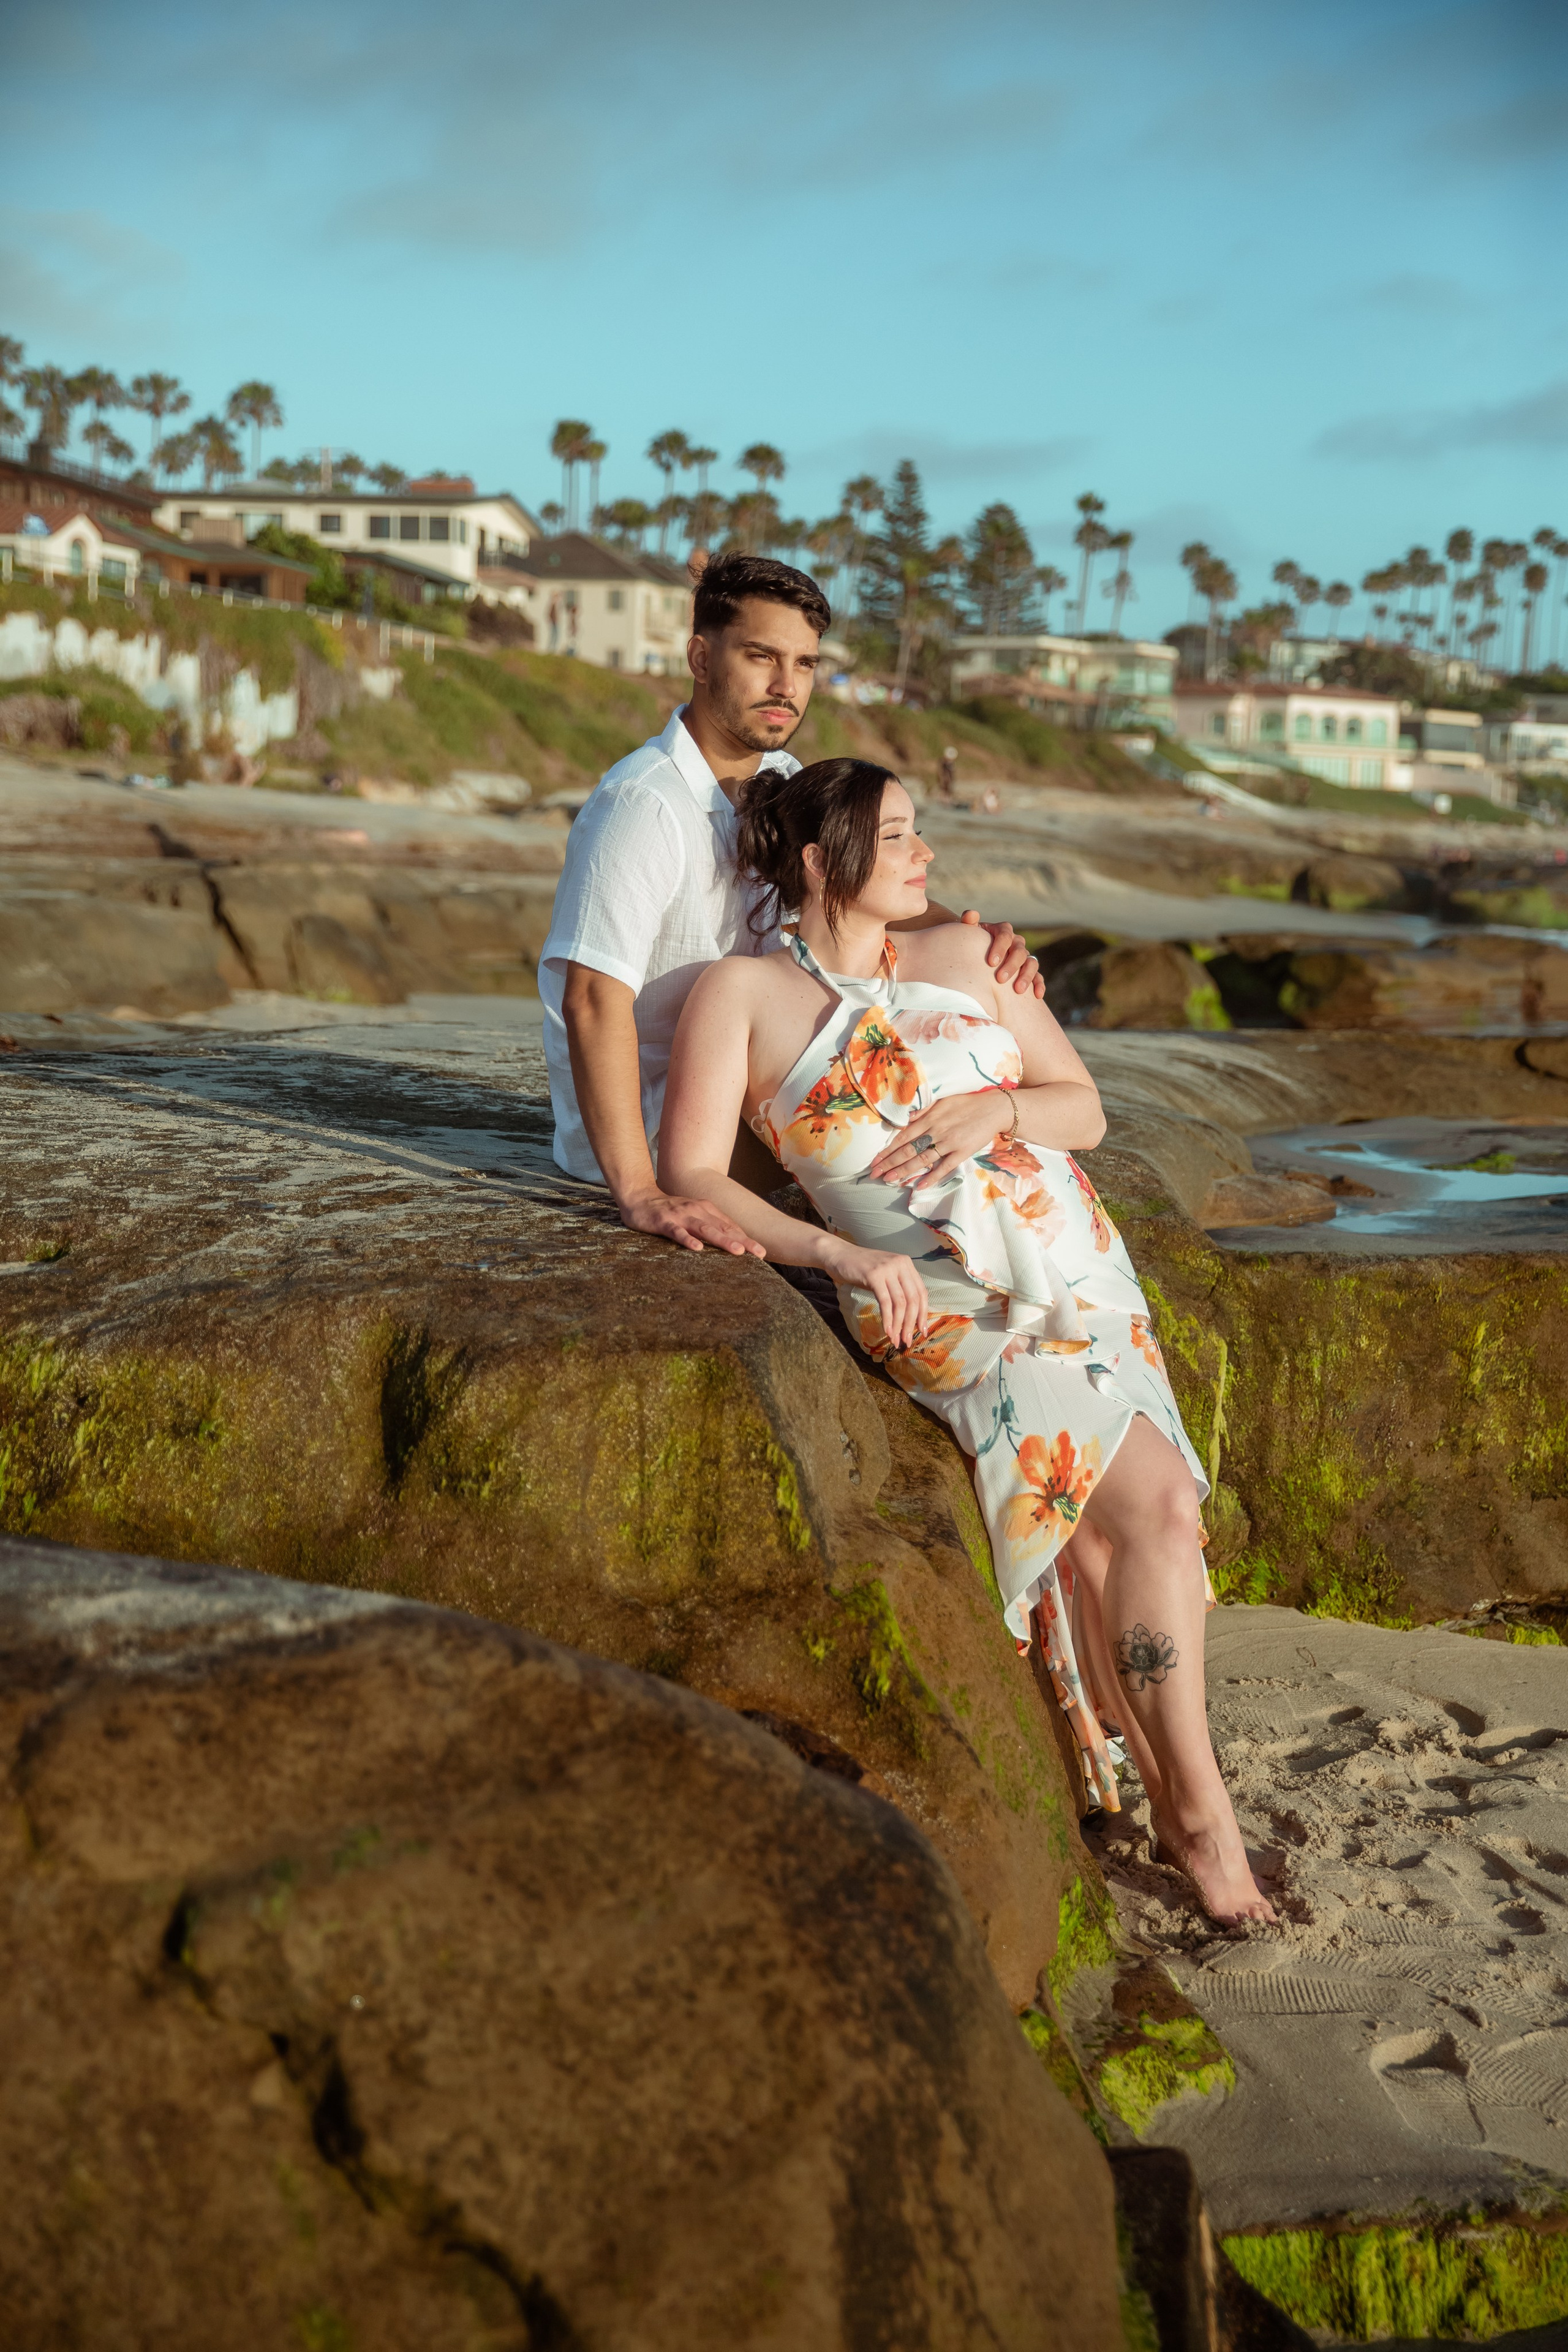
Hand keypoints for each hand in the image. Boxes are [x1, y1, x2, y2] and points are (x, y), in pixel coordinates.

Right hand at [619, 1190, 764, 1256]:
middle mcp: (697, 1210)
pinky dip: (688, 1240)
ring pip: (705, 1229)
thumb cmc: (670, 1212)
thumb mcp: (694, 1216)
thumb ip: (711, 1226)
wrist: (640, 1198)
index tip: (762, 1253)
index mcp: (707, 1210)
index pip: (730, 1226)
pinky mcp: (665, 1222)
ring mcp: (681, 1216)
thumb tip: (732, 1241)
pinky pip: (677, 1232)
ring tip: (737, 1251)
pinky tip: (697, 1248)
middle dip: (743, 1241)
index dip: (747, 1239)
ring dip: (722, 1240)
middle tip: (759, 1253)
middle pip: (723, 1228)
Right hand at [820, 1238, 928, 1349]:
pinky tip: (886, 1330)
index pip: (921, 1292)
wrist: (837, 1254)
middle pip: (913, 1299)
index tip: (922, 1331)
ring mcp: (887, 1269)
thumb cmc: (860, 1268)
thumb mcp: (884, 1275)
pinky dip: (887, 1318)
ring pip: (900, 1302)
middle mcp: (900, 1264)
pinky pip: (885, 1301)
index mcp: (906, 1264)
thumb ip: (897, 1288)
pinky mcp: (873, 1275)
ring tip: (896, 1340)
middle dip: (911, 1323)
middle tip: (907, 1340)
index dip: (923, 1314)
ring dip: (899, 1325)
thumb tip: (908, 1317)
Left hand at [867, 1090, 1012, 1189]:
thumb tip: (905, 1119)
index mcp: (929, 1118)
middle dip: (890, 1163)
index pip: (903, 1136)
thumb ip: (923, 1111)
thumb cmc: (966, 1103)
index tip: (875, 1160)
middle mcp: (936, 1131)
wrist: (994, 1108)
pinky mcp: (962, 1152)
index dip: (887, 1149)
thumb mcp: (941, 1101)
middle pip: (908, 1149)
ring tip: (889, 1180)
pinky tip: (919, 1186)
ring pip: (922, 1160)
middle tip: (874, 1174)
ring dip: (904, 1171)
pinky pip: (944, 1167)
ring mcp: (949, 1143)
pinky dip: (932, 1177)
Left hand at [961, 910, 1043, 997]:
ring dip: (1026, 976)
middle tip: (1000, 979)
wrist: (977, 954)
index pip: (1005, 935)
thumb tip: (970, 914)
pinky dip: (1039, 984)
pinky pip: (1038, 976)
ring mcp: (1024, 956)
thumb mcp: (970, 932)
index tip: (991, 962)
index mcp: (1003, 931)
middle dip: (1011, 965)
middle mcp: (1016, 942)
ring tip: (1018, 990)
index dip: (999, 948)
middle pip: (1019, 951)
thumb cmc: (973, 943)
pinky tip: (1037, 995)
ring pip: (1031, 963)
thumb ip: (968, 921)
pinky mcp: (1029, 970)